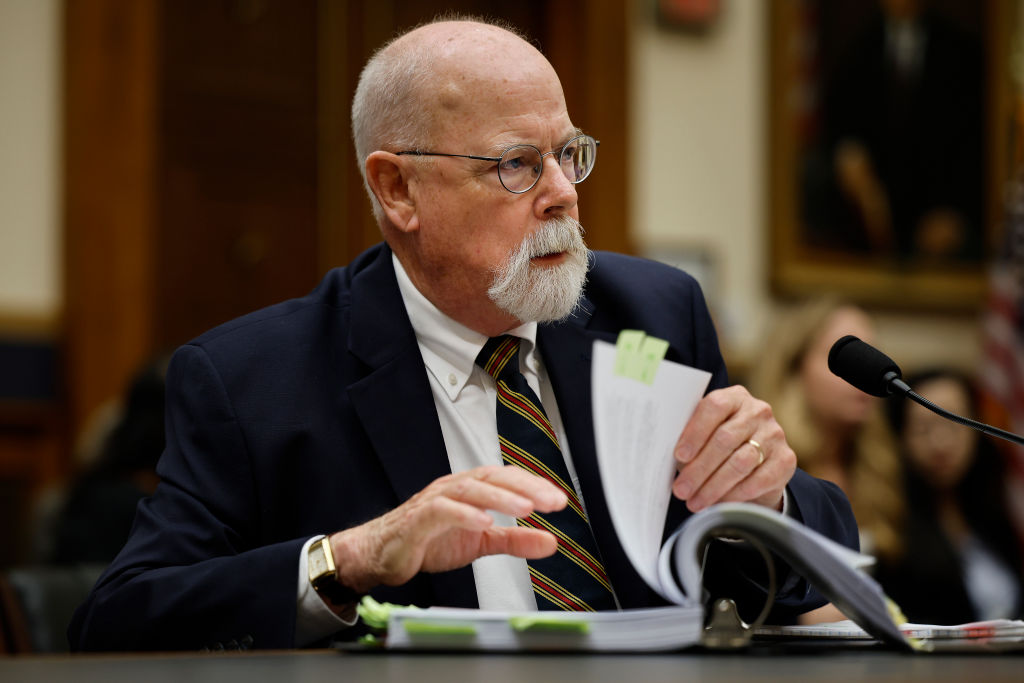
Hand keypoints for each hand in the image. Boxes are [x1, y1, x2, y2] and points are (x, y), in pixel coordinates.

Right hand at [327, 465, 566, 593]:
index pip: (508, 479)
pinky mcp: (418, 519)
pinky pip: (442, 511)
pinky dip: (464, 514)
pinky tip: (484, 522)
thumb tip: (550, 541)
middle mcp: (456, 488)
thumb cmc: (429, 540)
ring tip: (526, 508)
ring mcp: (436, 500)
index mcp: (472, 489)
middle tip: (553, 501)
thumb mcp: (481, 542)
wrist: (383, 554)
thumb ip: (515, 540)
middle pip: (494, 478)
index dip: (535, 486)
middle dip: (526, 487)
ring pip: (471, 490)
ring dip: (500, 498)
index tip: (560, 501)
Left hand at [671, 385, 795, 512]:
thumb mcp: (704, 435)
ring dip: (714, 486)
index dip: (695, 432)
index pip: (714, 407)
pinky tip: (719, 503)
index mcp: (734, 397)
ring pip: (740, 462)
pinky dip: (736, 494)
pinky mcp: (786, 459)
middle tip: (682, 489)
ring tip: (695, 502)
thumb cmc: (718, 444)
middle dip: (699, 469)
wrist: (757, 461)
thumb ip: (688, 439)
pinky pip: (759, 479)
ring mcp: (774, 434)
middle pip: (725, 439)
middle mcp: (757, 411)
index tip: (679, 456)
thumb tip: (664, 456)